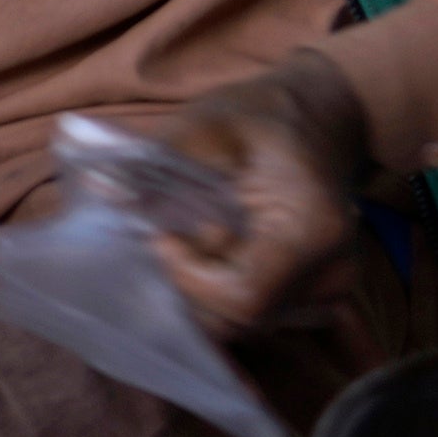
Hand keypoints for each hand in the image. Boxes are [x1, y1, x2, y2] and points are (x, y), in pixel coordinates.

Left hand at [136, 53, 374, 332]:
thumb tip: (106, 196)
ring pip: (243, 323)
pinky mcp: (315, 294)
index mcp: (312, 230)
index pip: (242, 298)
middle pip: (240, 320)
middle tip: (163, 238)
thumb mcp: (207, 125)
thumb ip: (158, 165)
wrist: (324, 114)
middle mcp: (331, 273)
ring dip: (200, 290)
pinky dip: (219, 292)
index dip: (190, 278)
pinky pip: (256, 313)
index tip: (161, 236)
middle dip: (187, 286)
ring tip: (184, 241)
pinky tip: (202, 256)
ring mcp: (328, 289)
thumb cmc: (264, 115)